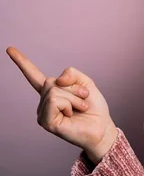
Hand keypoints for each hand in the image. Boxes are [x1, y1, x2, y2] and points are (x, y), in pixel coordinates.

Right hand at [6, 46, 117, 164]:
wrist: (101, 126)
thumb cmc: (93, 107)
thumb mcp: (86, 83)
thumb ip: (72, 74)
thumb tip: (57, 79)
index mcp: (52, 91)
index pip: (33, 75)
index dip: (22, 62)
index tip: (10, 48)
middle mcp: (44, 101)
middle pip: (52, 81)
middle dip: (73, 87)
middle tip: (83, 99)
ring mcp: (43, 112)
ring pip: (54, 90)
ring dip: (74, 97)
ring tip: (79, 108)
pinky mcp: (45, 121)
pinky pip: (54, 100)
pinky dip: (69, 104)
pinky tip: (71, 115)